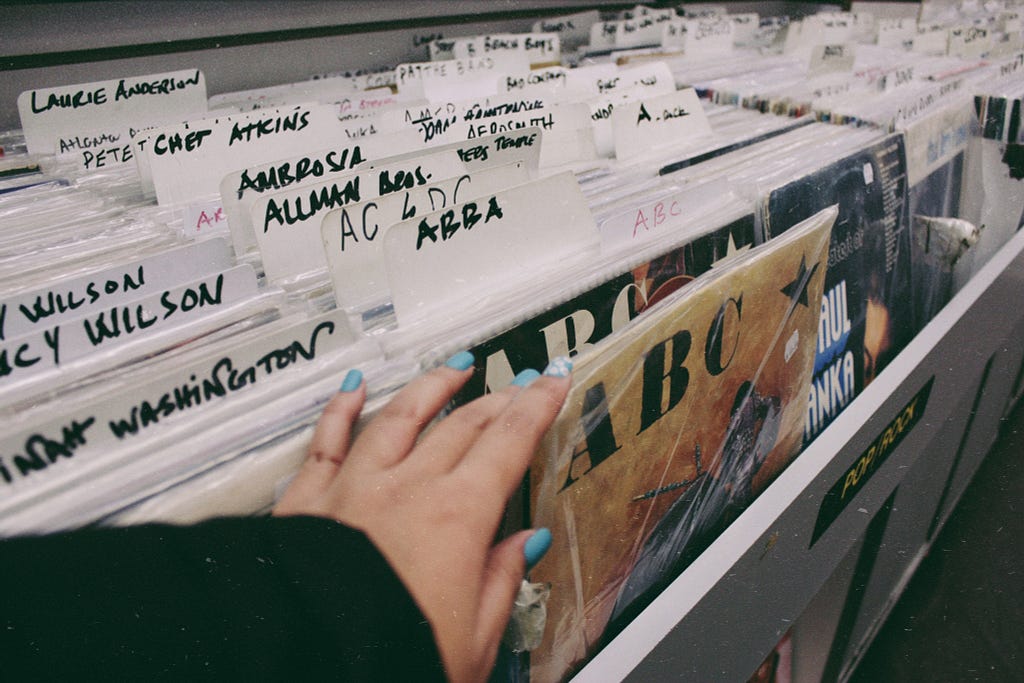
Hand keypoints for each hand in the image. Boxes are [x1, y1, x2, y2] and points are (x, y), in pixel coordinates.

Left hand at [274, 352, 571, 681]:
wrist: (307, 669)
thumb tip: (527, 543)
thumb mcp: (474, 640)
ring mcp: (354, 488)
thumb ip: (502, 580)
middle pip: (462, 426)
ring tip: (455, 369)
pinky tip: (356, 387)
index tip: (551, 381)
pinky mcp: (308, 501)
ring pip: (400, 417)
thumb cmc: (389, 660)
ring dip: (432, 388)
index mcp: (456, 519)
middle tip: (518, 384)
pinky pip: (327, 440)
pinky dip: (343, 408)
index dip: (536, 406)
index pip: (508, 443)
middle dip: (497, 400)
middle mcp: (407, 490)